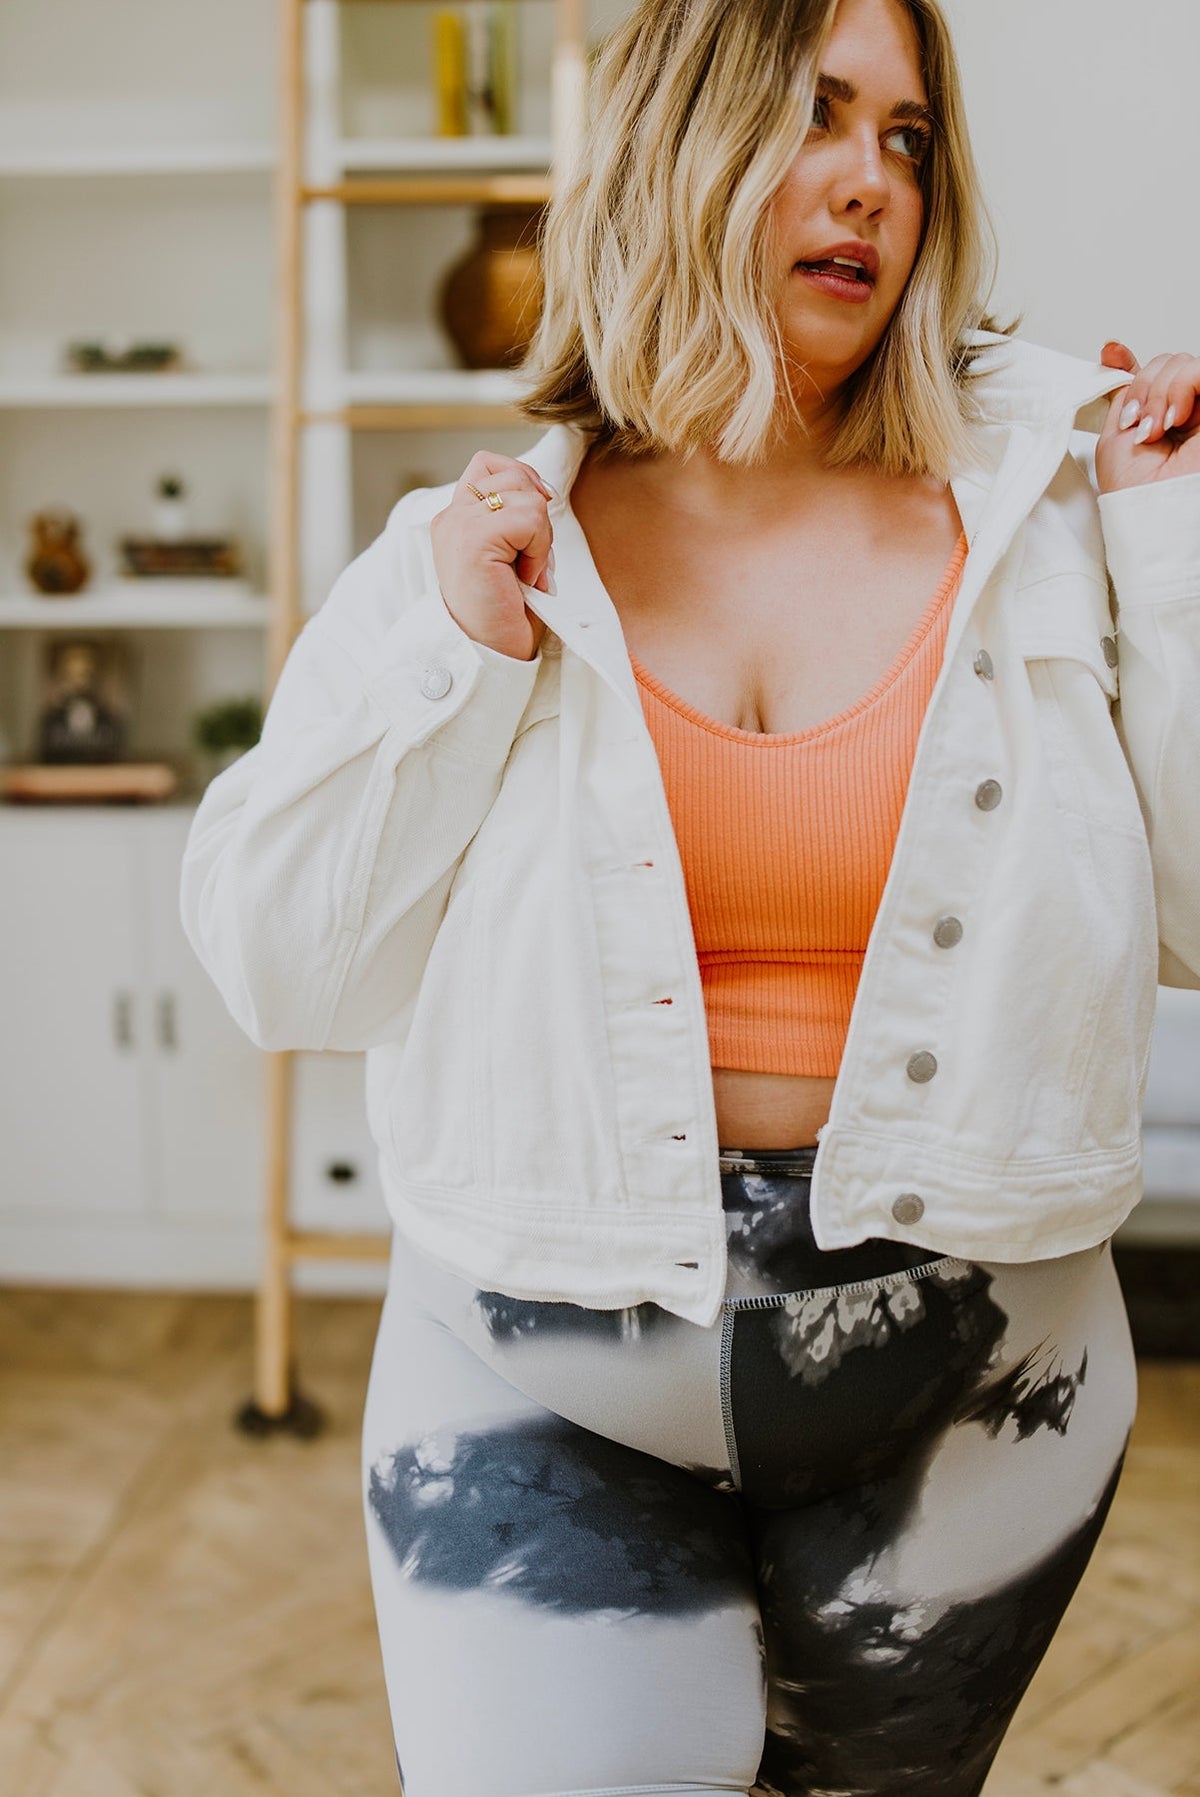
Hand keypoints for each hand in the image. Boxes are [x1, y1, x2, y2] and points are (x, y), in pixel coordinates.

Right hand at [430, 452, 557, 661]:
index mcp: (455, 519)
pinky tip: (525, 579)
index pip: (488, 464)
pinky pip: (529, 518)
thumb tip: (543, 491)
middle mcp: (451, 517)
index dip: (521, 480)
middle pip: (511, 474)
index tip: (536, 521)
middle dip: (536, 514)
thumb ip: (516, 519)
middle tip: (530, 561)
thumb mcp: (511, 556)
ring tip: (526, 573)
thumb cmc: (505, 615)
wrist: (490, 657)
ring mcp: (459, 526)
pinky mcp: (474, 540)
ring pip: (524, 494)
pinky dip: (539, 550)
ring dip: (540, 537)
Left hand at [1095, 342, 1199, 493]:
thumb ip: (1122, 393)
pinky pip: (1199, 370)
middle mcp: (1185, 407)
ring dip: (1159, 394)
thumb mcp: (1115, 431)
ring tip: (1157, 429)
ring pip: (1181, 363)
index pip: (1152, 371)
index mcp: (1159, 412)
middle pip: (1165, 362)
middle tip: (1139, 425)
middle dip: (1143, 389)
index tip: (1110, 353)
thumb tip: (1114, 354)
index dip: (1130, 360)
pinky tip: (1175, 420)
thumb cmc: (1132, 486)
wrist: (1149, 506)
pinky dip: (1181, 389)